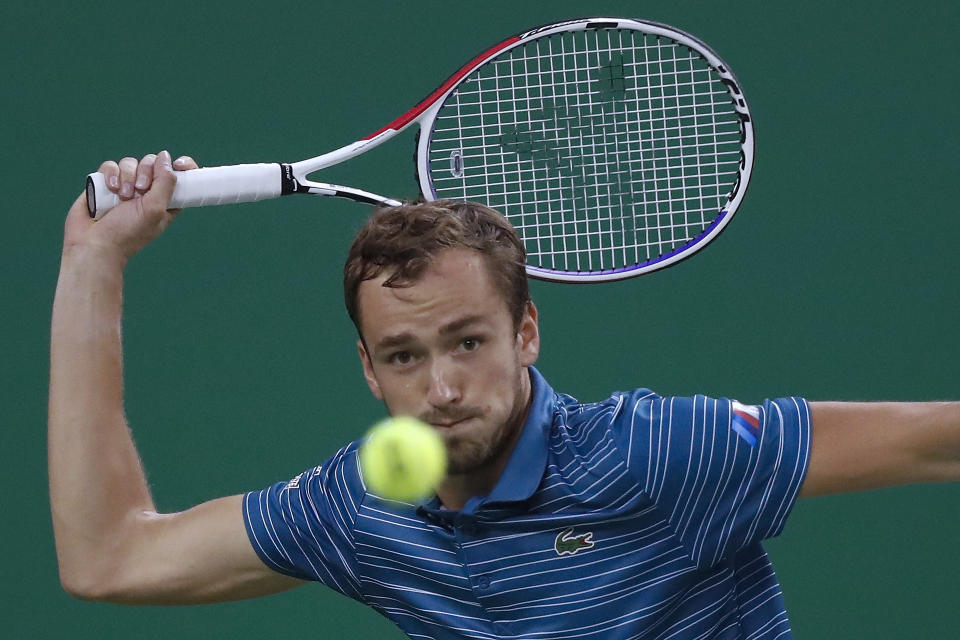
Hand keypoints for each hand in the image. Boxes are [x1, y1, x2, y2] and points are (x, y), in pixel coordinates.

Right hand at [62, 151, 198, 265]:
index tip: (180, 163)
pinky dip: (110, 174)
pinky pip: (110, 166)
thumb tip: (166, 157)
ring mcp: (125, 186)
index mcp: (165, 200)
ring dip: (126, 176)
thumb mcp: (155, 209)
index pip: (180, 177)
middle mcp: (146, 192)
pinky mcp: (106, 183)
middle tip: (139, 190)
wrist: (94, 244)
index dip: (184, 166)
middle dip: (146, 172)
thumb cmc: (128, 233)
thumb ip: (165, 182)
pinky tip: (109, 188)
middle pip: (152, 163)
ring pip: (130, 162)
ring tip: (121, 196)